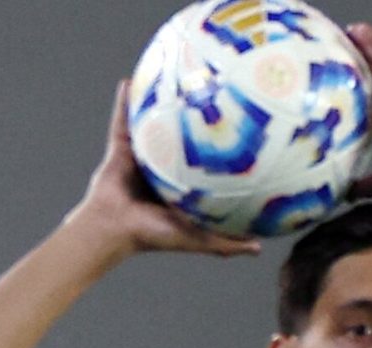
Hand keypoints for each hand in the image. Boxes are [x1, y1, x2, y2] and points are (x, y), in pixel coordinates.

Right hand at [67, 80, 261, 258]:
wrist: (112, 230)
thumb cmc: (150, 236)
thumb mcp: (195, 237)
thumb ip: (224, 242)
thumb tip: (259, 249)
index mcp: (177, 185)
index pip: (201, 162)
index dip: (216, 146)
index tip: (237, 127)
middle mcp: (159, 168)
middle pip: (179, 137)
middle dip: (191, 117)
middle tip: (210, 92)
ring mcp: (139, 157)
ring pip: (152, 125)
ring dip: (158, 103)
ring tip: (172, 76)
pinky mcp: (119, 149)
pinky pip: (121, 120)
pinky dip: (124, 102)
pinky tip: (132, 81)